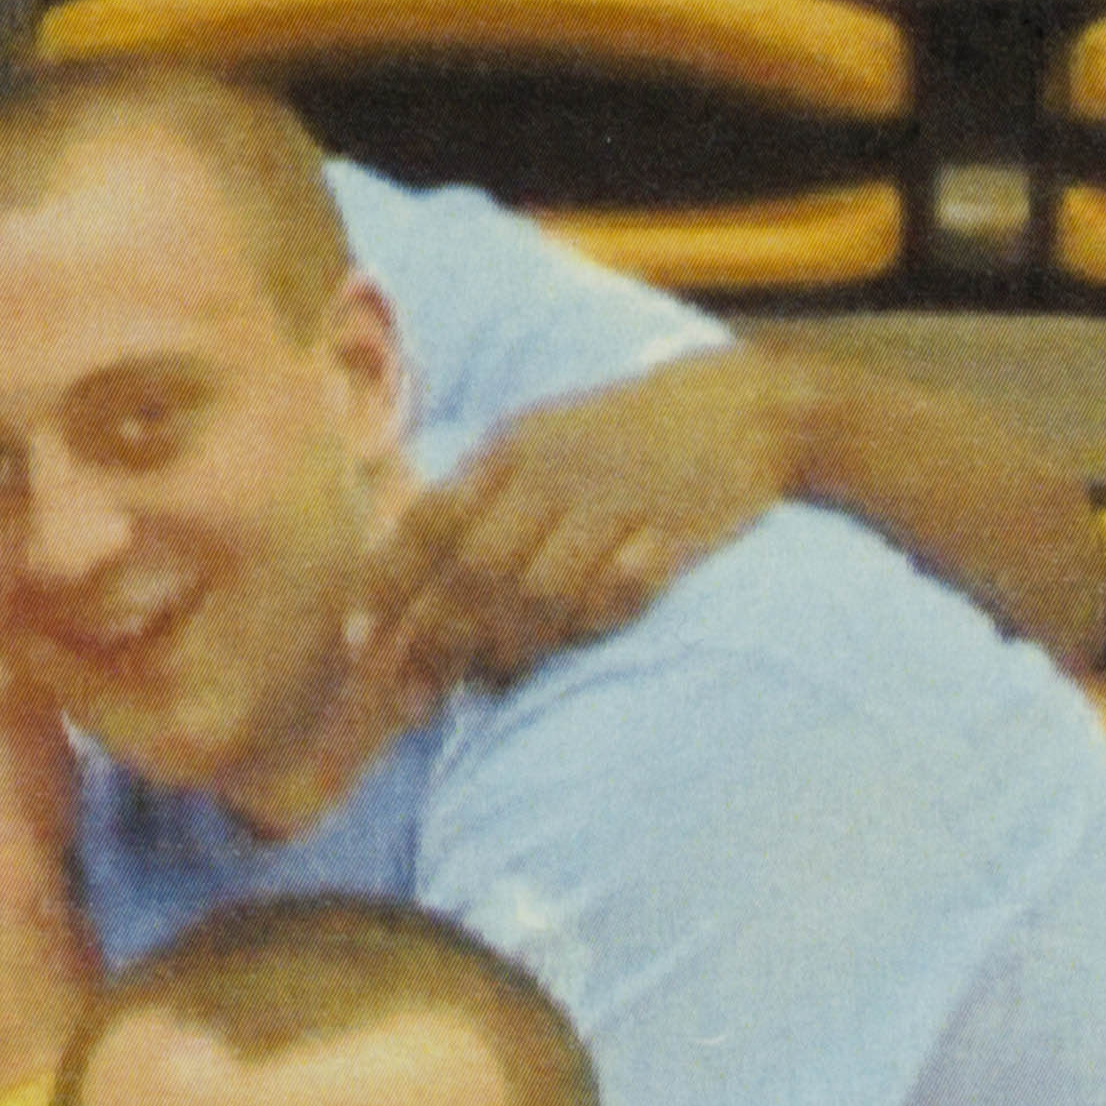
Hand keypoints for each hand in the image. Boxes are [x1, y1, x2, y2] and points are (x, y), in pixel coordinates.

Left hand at [356, 352, 784, 693]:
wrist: (745, 405)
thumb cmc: (619, 441)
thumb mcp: (536, 443)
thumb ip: (471, 504)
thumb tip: (396, 585)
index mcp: (510, 452)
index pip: (428, 522)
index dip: (388, 587)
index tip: (360, 645)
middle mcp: (554, 473)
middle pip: (474, 571)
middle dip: (435, 644)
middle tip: (415, 700)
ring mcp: (617, 499)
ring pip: (540, 591)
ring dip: (508, 648)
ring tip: (490, 683)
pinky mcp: (677, 528)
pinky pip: (619, 590)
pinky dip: (589, 624)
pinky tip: (573, 643)